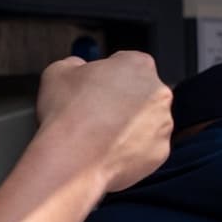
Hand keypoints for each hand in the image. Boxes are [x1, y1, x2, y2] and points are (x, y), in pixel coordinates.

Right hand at [34, 51, 172, 191]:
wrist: (74, 158)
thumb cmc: (67, 113)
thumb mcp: (58, 72)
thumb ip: (74, 64)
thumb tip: (76, 67)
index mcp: (138, 65)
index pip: (128, 62)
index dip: (109, 74)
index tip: (96, 85)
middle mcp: (159, 93)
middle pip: (142, 92)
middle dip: (123, 100)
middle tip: (96, 112)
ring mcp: (164, 123)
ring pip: (148, 121)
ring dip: (130, 125)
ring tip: (100, 134)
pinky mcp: (161, 150)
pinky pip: (147, 147)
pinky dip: (132, 149)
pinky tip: (109, 150)